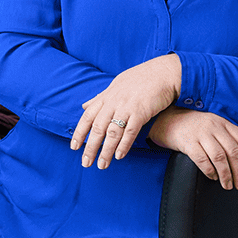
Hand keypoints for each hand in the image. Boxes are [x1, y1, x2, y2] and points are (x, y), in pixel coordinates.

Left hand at [70, 53, 180, 168]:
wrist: (162, 72)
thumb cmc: (140, 79)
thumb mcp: (115, 85)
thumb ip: (100, 98)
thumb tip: (84, 105)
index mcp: (106, 97)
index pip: (87, 116)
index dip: (79, 132)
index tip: (74, 147)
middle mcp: (113, 103)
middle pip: (97, 128)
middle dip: (90, 147)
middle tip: (86, 163)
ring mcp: (126, 107)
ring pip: (112, 133)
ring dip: (106, 151)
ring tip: (102, 165)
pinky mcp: (141, 112)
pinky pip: (130, 131)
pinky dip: (124, 145)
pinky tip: (119, 156)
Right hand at [148, 106, 237, 190]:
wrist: (166, 120)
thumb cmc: (192, 126)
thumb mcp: (211, 124)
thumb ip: (225, 136)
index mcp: (222, 122)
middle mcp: (213, 126)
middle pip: (233, 151)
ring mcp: (200, 134)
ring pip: (219, 157)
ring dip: (226, 174)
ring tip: (228, 185)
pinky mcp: (187, 142)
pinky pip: (202, 160)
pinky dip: (210, 171)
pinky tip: (213, 177)